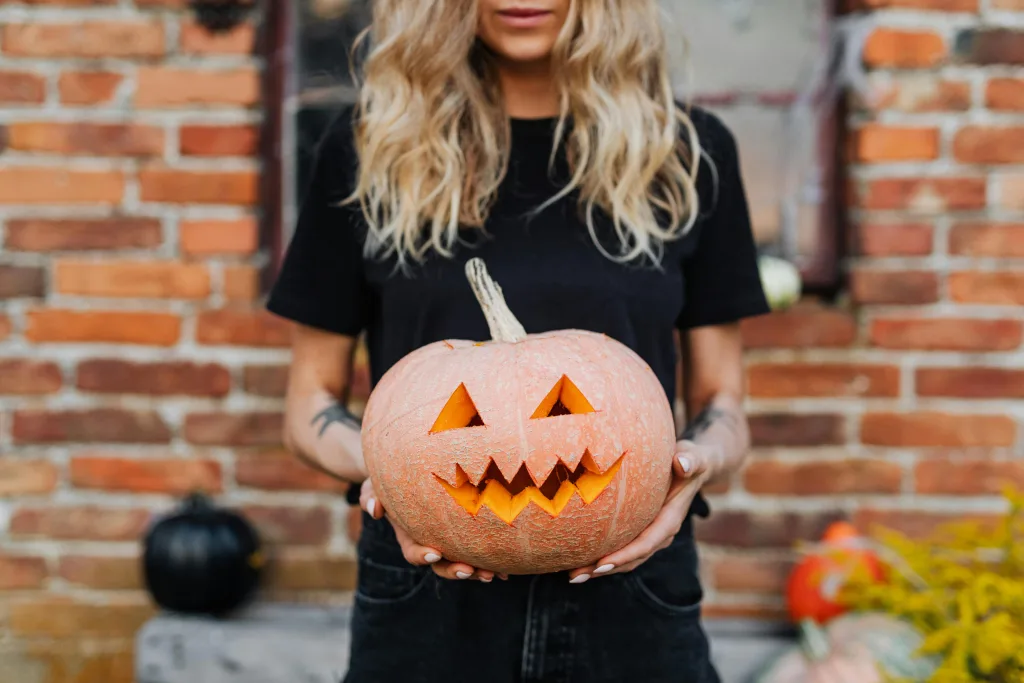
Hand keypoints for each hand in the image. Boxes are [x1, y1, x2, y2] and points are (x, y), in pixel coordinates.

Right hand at [359, 478, 505, 581]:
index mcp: (409, 535)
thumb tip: (375, 510)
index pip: (413, 552)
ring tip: (492, 574)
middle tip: (469, 570)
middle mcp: (430, 542)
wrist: (412, 473)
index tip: (435, 553)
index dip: (423, 555)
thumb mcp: (375, 483)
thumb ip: (370, 495)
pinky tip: (506, 569)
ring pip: (462, 563)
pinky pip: (478, 553)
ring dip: (477, 571)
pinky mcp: (465, 537)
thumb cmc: (391, 479)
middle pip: (441, 565)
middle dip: (455, 570)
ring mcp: (448, 542)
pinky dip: (491, 562)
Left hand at [567, 440, 718, 583]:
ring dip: (598, 569)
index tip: (601, 563)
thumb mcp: (693, 457)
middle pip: (631, 558)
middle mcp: (660, 533)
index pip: (647, 542)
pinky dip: (601, 556)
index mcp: (670, 519)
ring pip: (624, 558)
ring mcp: (650, 535)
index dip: (625, 555)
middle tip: (576, 576)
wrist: (692, 466)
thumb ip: (689, 460)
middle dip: (604, 569)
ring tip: (572, 575)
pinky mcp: (640, 531)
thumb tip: (681, 463)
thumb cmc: (689, 460)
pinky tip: (578, 558)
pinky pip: (621, 548)